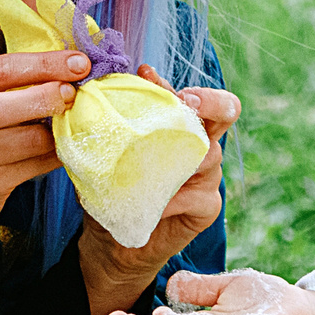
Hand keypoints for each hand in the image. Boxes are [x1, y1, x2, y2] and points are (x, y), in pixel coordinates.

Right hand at [0, 49, 90, 262]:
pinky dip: (54, 155)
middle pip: (8, 102)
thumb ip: (0, 88)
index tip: (79, 62)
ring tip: (70, 122)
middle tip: (76, 92)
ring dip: (58, 130)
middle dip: (51, 94)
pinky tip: (61, 148)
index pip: (0, 69)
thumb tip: (61, 69)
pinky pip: (34, 166)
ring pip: (28, 138)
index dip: (44, 63)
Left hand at [79, 74, 239, 314]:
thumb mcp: (106, 153)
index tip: (146, 74)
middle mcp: (201, 145)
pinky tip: (153, 203)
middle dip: (210, 101)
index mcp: (180, 126)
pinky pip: (198, 196)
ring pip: (210, 154)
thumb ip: (110, 125)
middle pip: (225, 112)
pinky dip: (173, 198)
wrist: (110, 240)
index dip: (176, 81)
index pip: (196, 95)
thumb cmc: (111, 188)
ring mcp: (207, 177)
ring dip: (180, 153)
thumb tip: (89, 94)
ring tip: (150, 158)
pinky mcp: (206, 207)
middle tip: (185, 101)